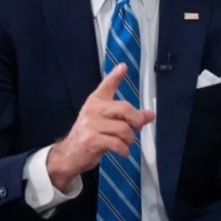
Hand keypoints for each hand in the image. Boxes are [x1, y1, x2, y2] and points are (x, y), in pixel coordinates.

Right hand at [47, 63, 154, 187]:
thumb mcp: (108, 121)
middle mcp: (93, 110)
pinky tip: (123, 152)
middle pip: (125, 108)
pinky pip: (117, 143)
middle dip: (137, 120)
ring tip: (126, 143)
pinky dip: (124, 150)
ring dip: (130, 139)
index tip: (123, 67)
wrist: (70, 153)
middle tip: (136, 128)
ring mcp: (91, 125)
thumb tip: (150, 114)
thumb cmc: (91, 134)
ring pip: (124, 129)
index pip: (107, 85)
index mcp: (96, 101)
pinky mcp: (91, 140)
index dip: (115, 76)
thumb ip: (128, 116)